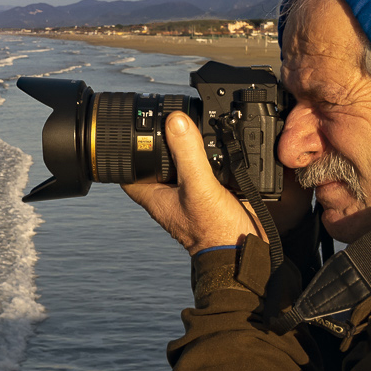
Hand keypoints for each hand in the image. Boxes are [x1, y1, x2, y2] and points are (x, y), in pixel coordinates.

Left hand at [123, 112, 264, 252]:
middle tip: (168, 118)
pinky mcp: (211, 195)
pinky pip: (206, 170)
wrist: (243, 252)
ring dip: (189, 148)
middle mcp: (170, 194)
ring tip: (194, 127)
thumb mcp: (199, 186)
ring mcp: (190, 195)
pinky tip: (220, 146)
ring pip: (183, 164)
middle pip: (157, 162)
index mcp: (155, 195)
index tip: (132, 126)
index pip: (129, 169)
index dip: (127, 147)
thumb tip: (175, 121)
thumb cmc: (214, 230)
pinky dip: (211, 157)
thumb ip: (187, 154)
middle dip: (162, 141)